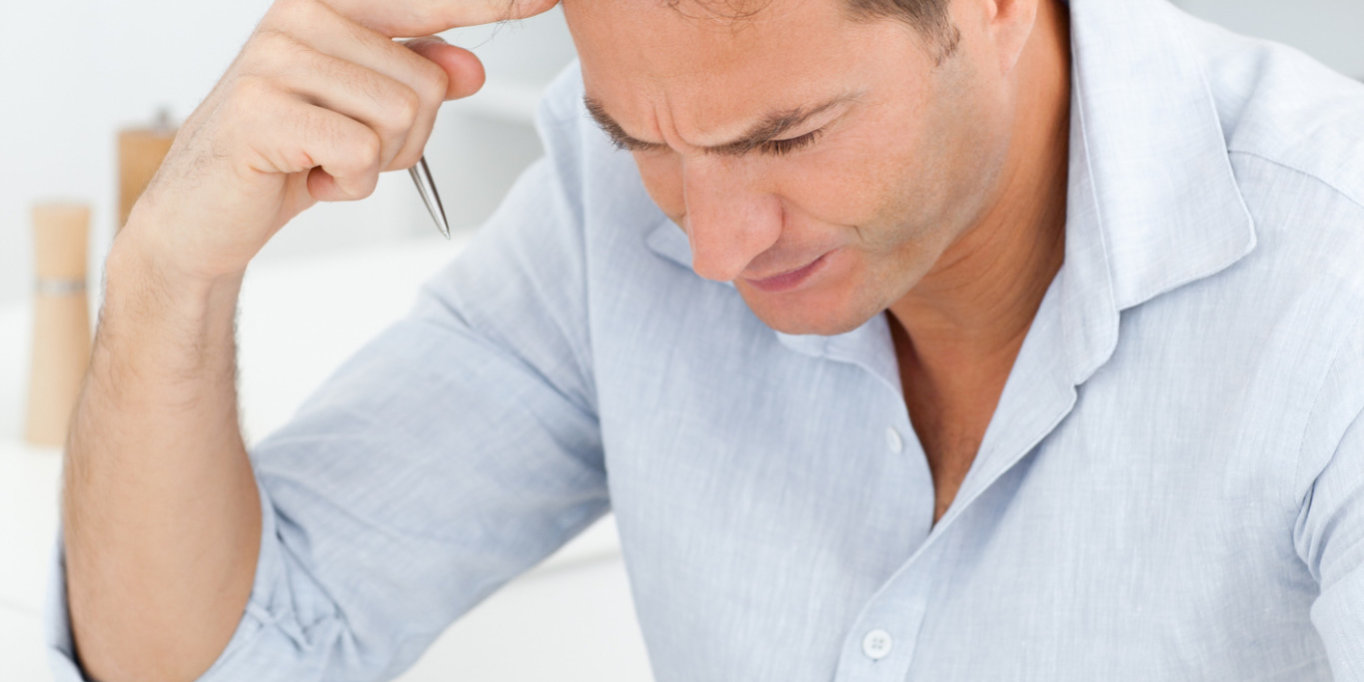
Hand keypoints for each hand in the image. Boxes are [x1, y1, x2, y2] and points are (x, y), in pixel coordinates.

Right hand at [123, 0, 558, 282]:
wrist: (202, 215)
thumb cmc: (282, 155)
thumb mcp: (360, 115)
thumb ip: (414, 80)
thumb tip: (472, 69)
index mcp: (326, 6)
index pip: (427, 0)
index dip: (491, 3)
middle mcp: (300, 17)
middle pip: (426, 83)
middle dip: (403, 139)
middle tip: (347, 151)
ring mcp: (276, 58)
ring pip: (401, 117)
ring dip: (376, 163)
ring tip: (325, 161)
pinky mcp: (263, 109)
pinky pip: (362, 152)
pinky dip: (349, 184)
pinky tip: (309, 177)